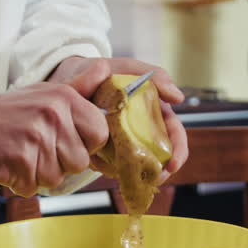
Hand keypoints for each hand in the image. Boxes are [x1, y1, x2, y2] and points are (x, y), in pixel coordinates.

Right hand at [0, 84, 108, 197]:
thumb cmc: (11, 109)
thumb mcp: (47, 91)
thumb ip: (81, 87)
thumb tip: (105, 69)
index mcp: (64, 99)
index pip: (100, 134)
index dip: (86, 144)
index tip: (67, 140)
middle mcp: (53, 117)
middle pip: (79, 163)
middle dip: (60, 163)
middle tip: (38, 147)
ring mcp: (35, 140)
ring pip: (55, 179)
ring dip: (38, 174)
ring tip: (22, 153)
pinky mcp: (17, 162)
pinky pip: (32, 188)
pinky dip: (20, 182)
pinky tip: (10, 162)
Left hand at [47, 56, 188, 182]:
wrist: (69, 80)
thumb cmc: (103, 72)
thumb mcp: (129, 69)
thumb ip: (154, 77)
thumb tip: (178, 97)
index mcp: (153, 114)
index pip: (174, 135)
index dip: (178, 151)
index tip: (173, 164)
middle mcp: (140, 132)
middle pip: (158, 157)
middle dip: (158, 172)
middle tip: (152, 179)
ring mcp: (122, 144)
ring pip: (135, 167)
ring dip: (133, 174)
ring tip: (121, 171)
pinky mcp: (103, 152)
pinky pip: (110, 168)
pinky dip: (108, 170)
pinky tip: (99, 164)